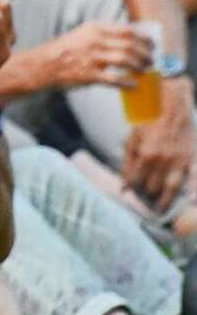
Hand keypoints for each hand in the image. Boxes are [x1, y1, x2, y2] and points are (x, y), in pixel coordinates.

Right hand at [48, 22, 153, 88]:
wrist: (41, 65)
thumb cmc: (62, 51)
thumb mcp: (81, 35)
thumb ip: (101, 35)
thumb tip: (126, 42)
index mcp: (94, 29)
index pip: (128, 30)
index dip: (144, 38)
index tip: (152, 44)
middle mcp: (95, 41)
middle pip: (130, 45)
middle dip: (145, 54)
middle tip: (150, 60)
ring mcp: (92, 58)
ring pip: (126, 60)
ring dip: (139, 66)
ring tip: (144, 70)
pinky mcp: (89, 75)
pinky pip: (114, 79)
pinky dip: (127, 83)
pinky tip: (133, 85)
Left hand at [124, 76, 195, 210]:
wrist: (172, 106)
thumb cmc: (148, 121)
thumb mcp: (132, 139)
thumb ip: (127, 162)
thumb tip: (123, 185)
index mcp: (146, 154)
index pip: (136, 181)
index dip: (131, 189)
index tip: (128, 193)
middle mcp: (163, 160)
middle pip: (153, 187)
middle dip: (147, 194)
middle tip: (144, 197)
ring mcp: (179, 160)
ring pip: (171, 188)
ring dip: (164, 200)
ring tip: (160, 208)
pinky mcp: (191, 158)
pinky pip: (193, 179)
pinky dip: (191, 193)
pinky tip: (188, 202)